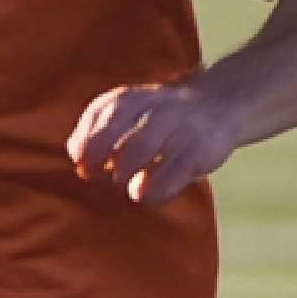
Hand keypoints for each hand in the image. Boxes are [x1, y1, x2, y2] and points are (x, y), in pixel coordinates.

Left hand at [66, 79, 236, 207]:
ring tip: (125, 189)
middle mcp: (153, 108)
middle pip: (118, 129)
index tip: (84, 165)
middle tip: (103, 178)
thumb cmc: (156, 121)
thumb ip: (96, 135)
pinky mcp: (200, 149)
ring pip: (145, 147)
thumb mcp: (125, 116)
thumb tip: (80, 162)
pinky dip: (157, 187)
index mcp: (127, 100)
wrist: (216, 104)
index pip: (99, 116)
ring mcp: (179, 126)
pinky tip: (144, 196)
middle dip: (104, 159)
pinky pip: (176, 169)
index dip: (87, 145)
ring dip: (127, 171)